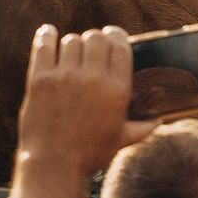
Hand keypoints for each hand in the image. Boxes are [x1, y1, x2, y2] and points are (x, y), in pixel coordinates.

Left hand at [18, 23, 152, 177]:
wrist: (55, 164)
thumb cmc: (90, 154)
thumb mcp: (122, 140)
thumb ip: (142, 127)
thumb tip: (158, 121)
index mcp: (117, 89)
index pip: (120, 46)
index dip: (116, 36)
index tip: (112, 35)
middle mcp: (92, 78)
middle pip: (95, 38)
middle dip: (95, 39)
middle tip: (91, 46)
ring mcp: (64, 77)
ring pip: (71, 40)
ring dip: (72, 44)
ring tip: (71, 52)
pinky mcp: (39, 80)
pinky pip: (43, 46)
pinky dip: (46, 36)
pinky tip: (48, 33)